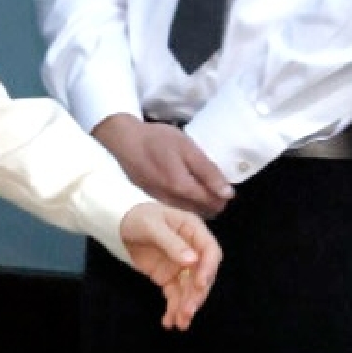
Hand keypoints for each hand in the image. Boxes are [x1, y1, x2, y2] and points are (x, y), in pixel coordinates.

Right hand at [93, 112, 230, 217]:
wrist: (124, 141)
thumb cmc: (157, 140)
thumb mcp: (188, 149)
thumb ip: (208, 172)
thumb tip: (228, 193)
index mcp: (183, 188)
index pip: (212, 203)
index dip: (223, 198)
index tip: (226, 189)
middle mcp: (171, 201)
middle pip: (201, 211)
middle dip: (212, 204)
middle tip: (216, 188)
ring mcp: (159, 201)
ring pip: (187, 212)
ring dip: (199, 205)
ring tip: (202, 189)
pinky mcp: (151, 199)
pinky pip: (174, 207)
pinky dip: (184, 203)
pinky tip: (184, 190)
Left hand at [119, 202, 220, 330]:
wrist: (119, 224)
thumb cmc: (137, 217)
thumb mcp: (152, 226)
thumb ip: (171, 243)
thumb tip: (191, 261)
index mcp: (193, 230)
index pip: (210, 252)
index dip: (208, 269)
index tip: (200, 285)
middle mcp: (192, 249)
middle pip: (202, 275)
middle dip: (196, 295)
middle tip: (188, 311)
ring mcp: (181, 265)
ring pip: (190, 289)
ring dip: (186, 306)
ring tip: (180, 323)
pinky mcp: (169, 277)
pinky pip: (175, 295)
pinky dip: (173, 309)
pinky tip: (169, 322)